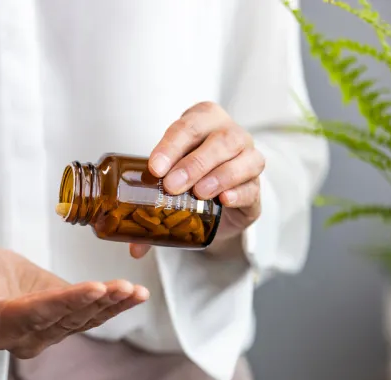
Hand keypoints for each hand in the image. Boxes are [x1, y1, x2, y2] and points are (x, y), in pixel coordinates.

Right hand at [0, 236, 148, 358]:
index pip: (35, 314)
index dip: (66, 302)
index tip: (94, 287)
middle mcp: (22, 337)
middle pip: (65, 320)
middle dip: (97, 304)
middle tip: (125, 287)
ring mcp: (43, 331)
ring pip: (81, 321)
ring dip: (111, 307)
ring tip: (136, 292)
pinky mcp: (59, 318)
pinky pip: (88, 315)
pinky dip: (112, 306)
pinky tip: (135, 294)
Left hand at [131, 101, 264, 258]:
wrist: (219, 198)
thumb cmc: (189, 177)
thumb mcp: (167, 181)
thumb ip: (148, 207)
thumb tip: (133, 248)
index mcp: (203, 121)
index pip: (188, 126)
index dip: (171, 145)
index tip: (154, 168)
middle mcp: (230, 134)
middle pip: (220, 140)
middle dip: (194, 163)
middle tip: (172, 185)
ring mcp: (249, 159)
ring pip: (244, 159)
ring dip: (219, 176)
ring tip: (199, 194)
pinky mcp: (256, 188)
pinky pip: (253, 187)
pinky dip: (240, 193)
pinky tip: (225, 199)